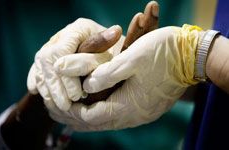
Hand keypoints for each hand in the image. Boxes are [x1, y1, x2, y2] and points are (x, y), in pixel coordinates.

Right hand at [27, 18, 122, 112]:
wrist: (114, 57)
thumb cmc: (116, 58)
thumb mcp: (113, 55)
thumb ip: (98, 57)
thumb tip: (106, 39)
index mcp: (78, 29)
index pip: (60, 52)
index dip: (65, 76)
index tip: (77, 95)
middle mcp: (61, 36)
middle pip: (46, 60)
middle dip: (55, 86)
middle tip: (66, 106)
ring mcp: (51, 47)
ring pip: (39, 67)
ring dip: (47, 89)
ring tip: (59, 106)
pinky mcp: (47, 59)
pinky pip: (35, 71)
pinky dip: (38, 84)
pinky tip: (40, 95)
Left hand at [55, 25, 202, 130]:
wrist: (191, 57)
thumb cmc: (163, 54)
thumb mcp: (132, 58)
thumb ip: (107, 74)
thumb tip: (87, 86)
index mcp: (129, 106)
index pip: (92, 116)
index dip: (72, 110)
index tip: (57, 101)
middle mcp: (133, 116)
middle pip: (96, 124)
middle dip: (74, 116)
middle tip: (55, 109)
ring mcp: (139, 114)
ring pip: (105, 121)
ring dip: (85, 116)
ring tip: (66, 109)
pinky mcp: (143, 108)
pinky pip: (115, 116)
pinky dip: (98, 111)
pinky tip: (90, 105)